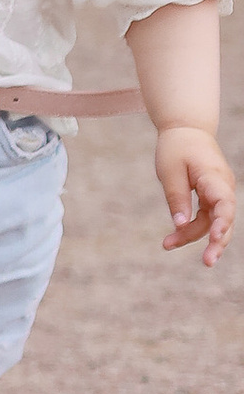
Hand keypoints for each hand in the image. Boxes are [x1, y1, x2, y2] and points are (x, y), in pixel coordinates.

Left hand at [156, 123, 233, 267]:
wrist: (185, 130)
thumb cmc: (176, 148)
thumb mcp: (170, 171)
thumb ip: (177, 198)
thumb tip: (179, 225)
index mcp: (214, 177)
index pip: (225, 204)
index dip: (223, 224)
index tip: (215, 239)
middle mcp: (223, 187)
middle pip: (224, 220)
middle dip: (217, 243)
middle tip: (207, 262)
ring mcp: (219, 193)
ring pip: (212, 222)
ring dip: (193, 236)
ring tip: (167, 245)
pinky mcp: (212, 197)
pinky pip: (206, 218)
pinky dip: (191, 227)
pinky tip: (173, 238)